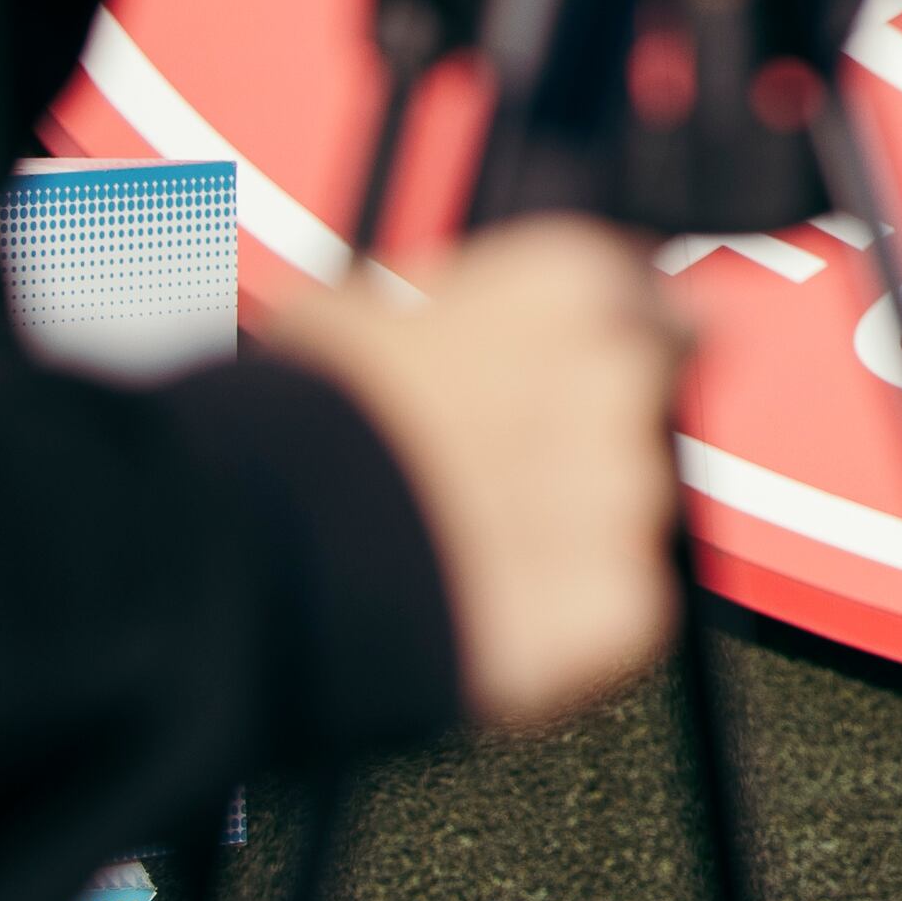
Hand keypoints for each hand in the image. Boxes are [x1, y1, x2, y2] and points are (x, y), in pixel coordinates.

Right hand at [259, 219, 683, 727]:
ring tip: (463, 546)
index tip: (566, 379)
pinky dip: (564, 620)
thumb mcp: (371, 307)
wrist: (251, 550)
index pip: (651, 300)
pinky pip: (617, 612)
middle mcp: (624, 374)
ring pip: (627, 514)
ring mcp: (629, 492)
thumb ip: (476, 308)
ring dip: (568, 532)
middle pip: (644, 409)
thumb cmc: (289, 425)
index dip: (606, 347)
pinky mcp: (622, 603)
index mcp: (572, 280)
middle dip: (583, 442)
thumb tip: (482, 316)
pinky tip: (483, 608)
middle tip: (496, 475)